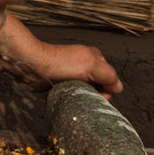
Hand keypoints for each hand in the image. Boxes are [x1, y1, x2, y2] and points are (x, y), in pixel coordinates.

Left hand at [0, 18, 123, 96]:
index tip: (99, 95)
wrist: (35, 66)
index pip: (111, 78)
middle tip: (85, 95)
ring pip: (87, 90)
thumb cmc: (61, 63)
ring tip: (76, 94)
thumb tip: (118, 88)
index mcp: (96, 57)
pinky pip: (75, 93)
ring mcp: (74, 73)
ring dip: (84, 96)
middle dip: (96, 93)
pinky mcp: (64, 82)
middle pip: (100, 85)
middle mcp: (86, 64)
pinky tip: (69, 96)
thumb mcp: (92, 66)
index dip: (107, 90)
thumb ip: (109, 76)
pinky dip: (75, 97)